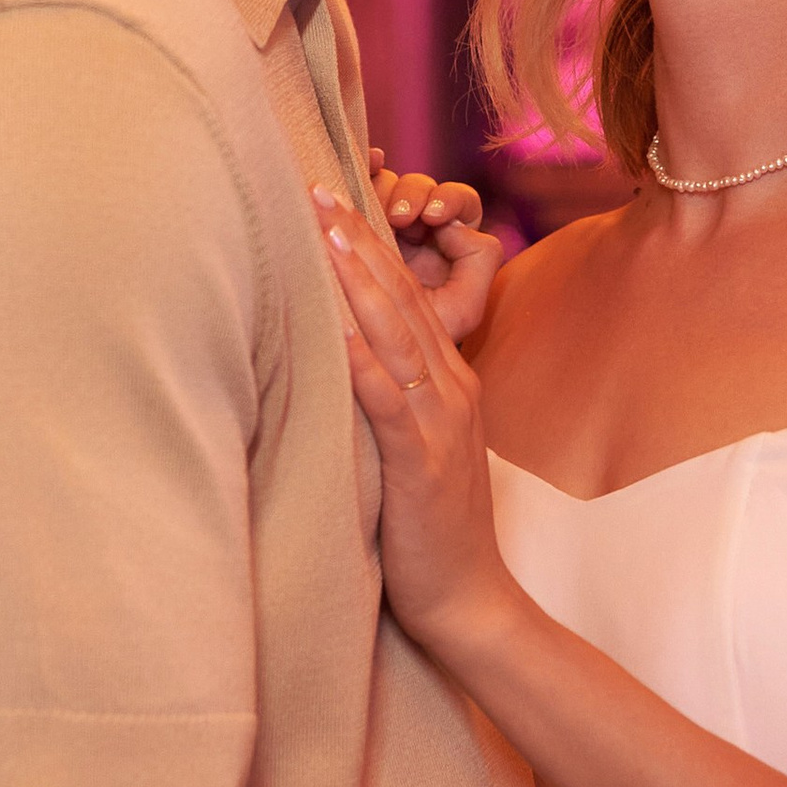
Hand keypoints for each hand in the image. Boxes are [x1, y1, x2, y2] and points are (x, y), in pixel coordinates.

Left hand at [320, 192, 521, 669]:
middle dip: (359, 239)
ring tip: (326, 231)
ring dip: (361, 280)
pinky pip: (388, 399)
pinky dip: (363, 358)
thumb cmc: (427, 530)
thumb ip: (384, 399)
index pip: (407, 295)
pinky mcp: (422, 461)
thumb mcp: (409, 448)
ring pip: (398, 333)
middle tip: (319, 185)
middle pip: (402, 297)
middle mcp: (449, 387)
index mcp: (446, 380)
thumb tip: (333, 355)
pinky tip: (336, 325)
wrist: (467, 601)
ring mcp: (440, 421)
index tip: (332, 197)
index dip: (369, 244)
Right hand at [366, 148, 506, 346]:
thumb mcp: (462, 309)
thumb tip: (459, 227)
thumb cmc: (421, 338)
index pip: (460, 203)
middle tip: (400, 219)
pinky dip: (368, 164)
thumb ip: (479, 265)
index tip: (433, 218)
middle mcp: (420, 226)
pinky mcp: (354, 222)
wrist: (378, 361)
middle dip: (414, 196)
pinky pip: (363, 180)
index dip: (449, 201)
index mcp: (452, 241)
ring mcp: (385, 221)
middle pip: (424, 187)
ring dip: (388, 189)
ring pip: (391, 183)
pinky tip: (369, 161)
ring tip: (378, 214)